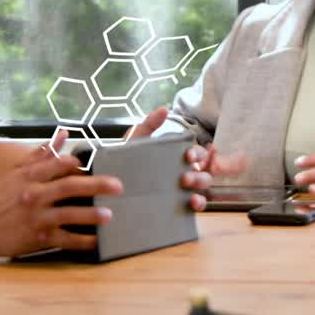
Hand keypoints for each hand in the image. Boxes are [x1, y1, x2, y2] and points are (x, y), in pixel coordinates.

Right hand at [0, 129, 123, 256]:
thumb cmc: (2, 197)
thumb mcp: (18, 172)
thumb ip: (43, 154)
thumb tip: (64, 134)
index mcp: (30, 176)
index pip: (58, 164)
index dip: (77, 164)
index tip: (94, 164)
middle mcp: (34, 195)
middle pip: (68, 187)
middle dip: (95, 185)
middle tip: (118, 186)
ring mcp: (36, 218)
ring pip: (68, 215)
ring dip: (90, 215)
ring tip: (109, 215)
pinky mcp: (37, 238)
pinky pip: (64, 239)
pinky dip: (81, 241)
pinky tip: (97, 241)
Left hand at [126, 107, 247, 210]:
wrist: (111, 186)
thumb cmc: (127, 161)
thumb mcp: (136, 140)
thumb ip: (149, 124)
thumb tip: (164, 109)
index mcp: (178, 157)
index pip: (197, 153)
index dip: (197, 153)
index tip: (187, 154)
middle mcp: (184, 172)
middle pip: (203, 170)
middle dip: (199, 171)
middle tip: (184, 176)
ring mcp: (183, 189)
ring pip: (203, 186)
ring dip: (200, 184)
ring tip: (186, 185)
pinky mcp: (180, 206)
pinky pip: (197, 205)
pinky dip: (199, 203)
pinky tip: (192, 202)